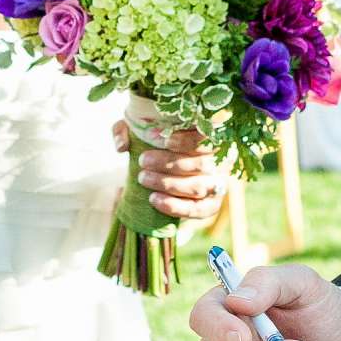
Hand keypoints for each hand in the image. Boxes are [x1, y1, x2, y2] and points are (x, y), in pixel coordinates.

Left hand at [111, 121, 228, 221]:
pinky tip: (155, 200)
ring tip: (143, 178)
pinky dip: (176, 207)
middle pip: (200, 164)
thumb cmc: (152, 143)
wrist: (161, 169)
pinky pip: (197, 210)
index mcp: (208, 137)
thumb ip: (124, 131)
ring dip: (169, 184)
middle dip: (169, 163)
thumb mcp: (136, 131)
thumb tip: (122, 146)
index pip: (206, 138)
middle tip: (143, 161)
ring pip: (197, 187)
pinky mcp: (210, 205)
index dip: (188, 141)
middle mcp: (218, 161)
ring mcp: (216, 185)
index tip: (165, 141)